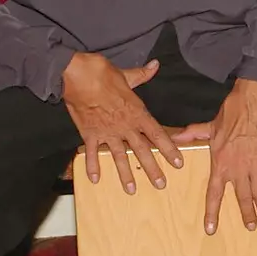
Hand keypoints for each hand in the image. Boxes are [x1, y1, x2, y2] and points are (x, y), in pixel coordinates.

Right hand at [62, 53, 181, 193]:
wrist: (79, 76)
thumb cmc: (104, 74)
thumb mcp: (127, 75)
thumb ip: (142, 74)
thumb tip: (155, 65)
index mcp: (137, 113)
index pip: (158, 135)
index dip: (169, 149)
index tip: (178, 163)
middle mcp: (125, 126)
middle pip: (142, 151)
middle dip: (152, 169)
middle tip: (161, 184)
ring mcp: (107, 132)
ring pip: (119, 157)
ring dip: (125, 174)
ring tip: (131, 190)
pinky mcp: (89, 134)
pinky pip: (92, 153)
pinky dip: (93, 166)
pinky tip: (95, 180)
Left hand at [173, 80, 256, 234]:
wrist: (253, 104)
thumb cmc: (232, 114)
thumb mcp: (209, 126)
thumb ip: (193, 135)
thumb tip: (175, 137)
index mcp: (221, 164)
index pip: (214, 194)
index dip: (212, 213)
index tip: (211, 228)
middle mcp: (238, 169)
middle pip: (242, 198)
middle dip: (246, 215)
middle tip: (250, 227)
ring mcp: (256, 166)